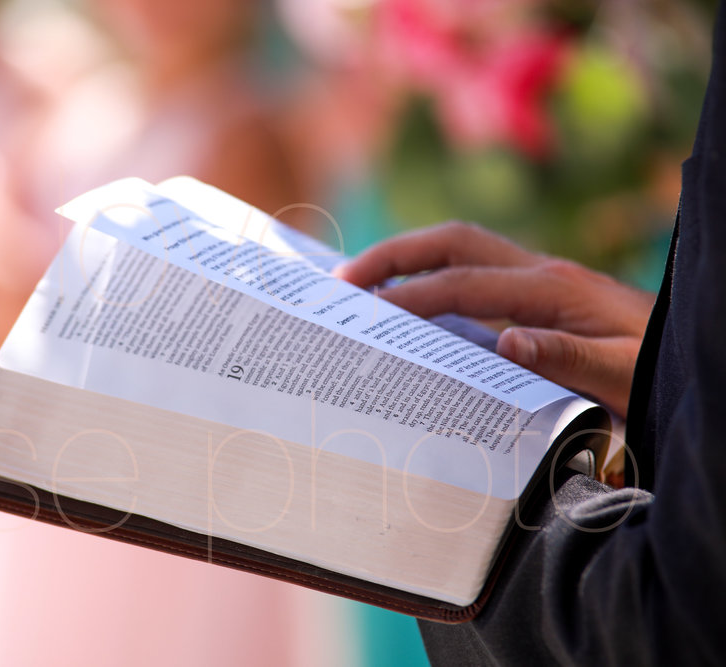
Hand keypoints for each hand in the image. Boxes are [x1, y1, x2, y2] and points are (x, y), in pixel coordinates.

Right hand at [334, 222, 654, 417]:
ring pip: (459, 249)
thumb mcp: (625, 375)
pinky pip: (473, 272)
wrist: (690, 354)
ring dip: (408, 258)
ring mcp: (539, 278)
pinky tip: (411, 301)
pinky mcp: (539, 292)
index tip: (366, 311)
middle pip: (453, 243)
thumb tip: (507, 342)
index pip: (466, 284)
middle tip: (343, 279)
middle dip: (394, 255)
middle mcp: (541, 272)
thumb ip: (570, 359)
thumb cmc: (658, 370)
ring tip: (361, 283)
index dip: (414, 296)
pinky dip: (432, 276)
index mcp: (556, 289)